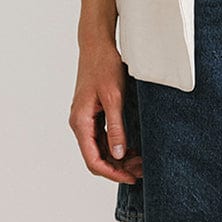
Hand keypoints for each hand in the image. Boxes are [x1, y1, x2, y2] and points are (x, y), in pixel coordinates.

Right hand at [69, 40, 143, 183]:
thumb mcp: (113, 96)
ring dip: (118, 158)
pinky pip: (103, 136)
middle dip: (118, 167)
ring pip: (101, 148)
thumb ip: (115, 126)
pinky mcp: (93, 112)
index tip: (131, 178)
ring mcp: (86, 118)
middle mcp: (80, 123)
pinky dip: (116, 144)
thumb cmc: (104, 66)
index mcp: (81, 122)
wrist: (97, 44)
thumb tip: (118, 154)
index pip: (93, 160)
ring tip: (140, 161)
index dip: (112, 173)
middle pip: (97, 157)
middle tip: (141, 170)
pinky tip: (132, 147)